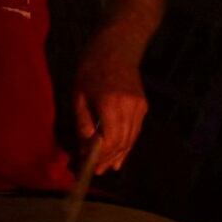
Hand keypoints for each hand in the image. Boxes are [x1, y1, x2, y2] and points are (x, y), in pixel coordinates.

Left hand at [69, 50, 148, 180]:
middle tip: (96, 171)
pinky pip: (135, 131)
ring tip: (107, 167)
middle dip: (108, 158)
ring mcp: (139, 107)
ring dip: (118, 155)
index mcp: (111, 103)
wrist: (116, 50)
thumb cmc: (91, 70)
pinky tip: (119, 156)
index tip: (88, 166)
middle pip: (121, 142)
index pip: (108, 139)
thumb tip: (85, 147)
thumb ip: (83, 122)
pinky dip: (127, 144)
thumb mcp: (78, 95)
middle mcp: (129, 107)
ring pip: (131, 139)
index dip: (99, 155)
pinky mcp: (143, 106)